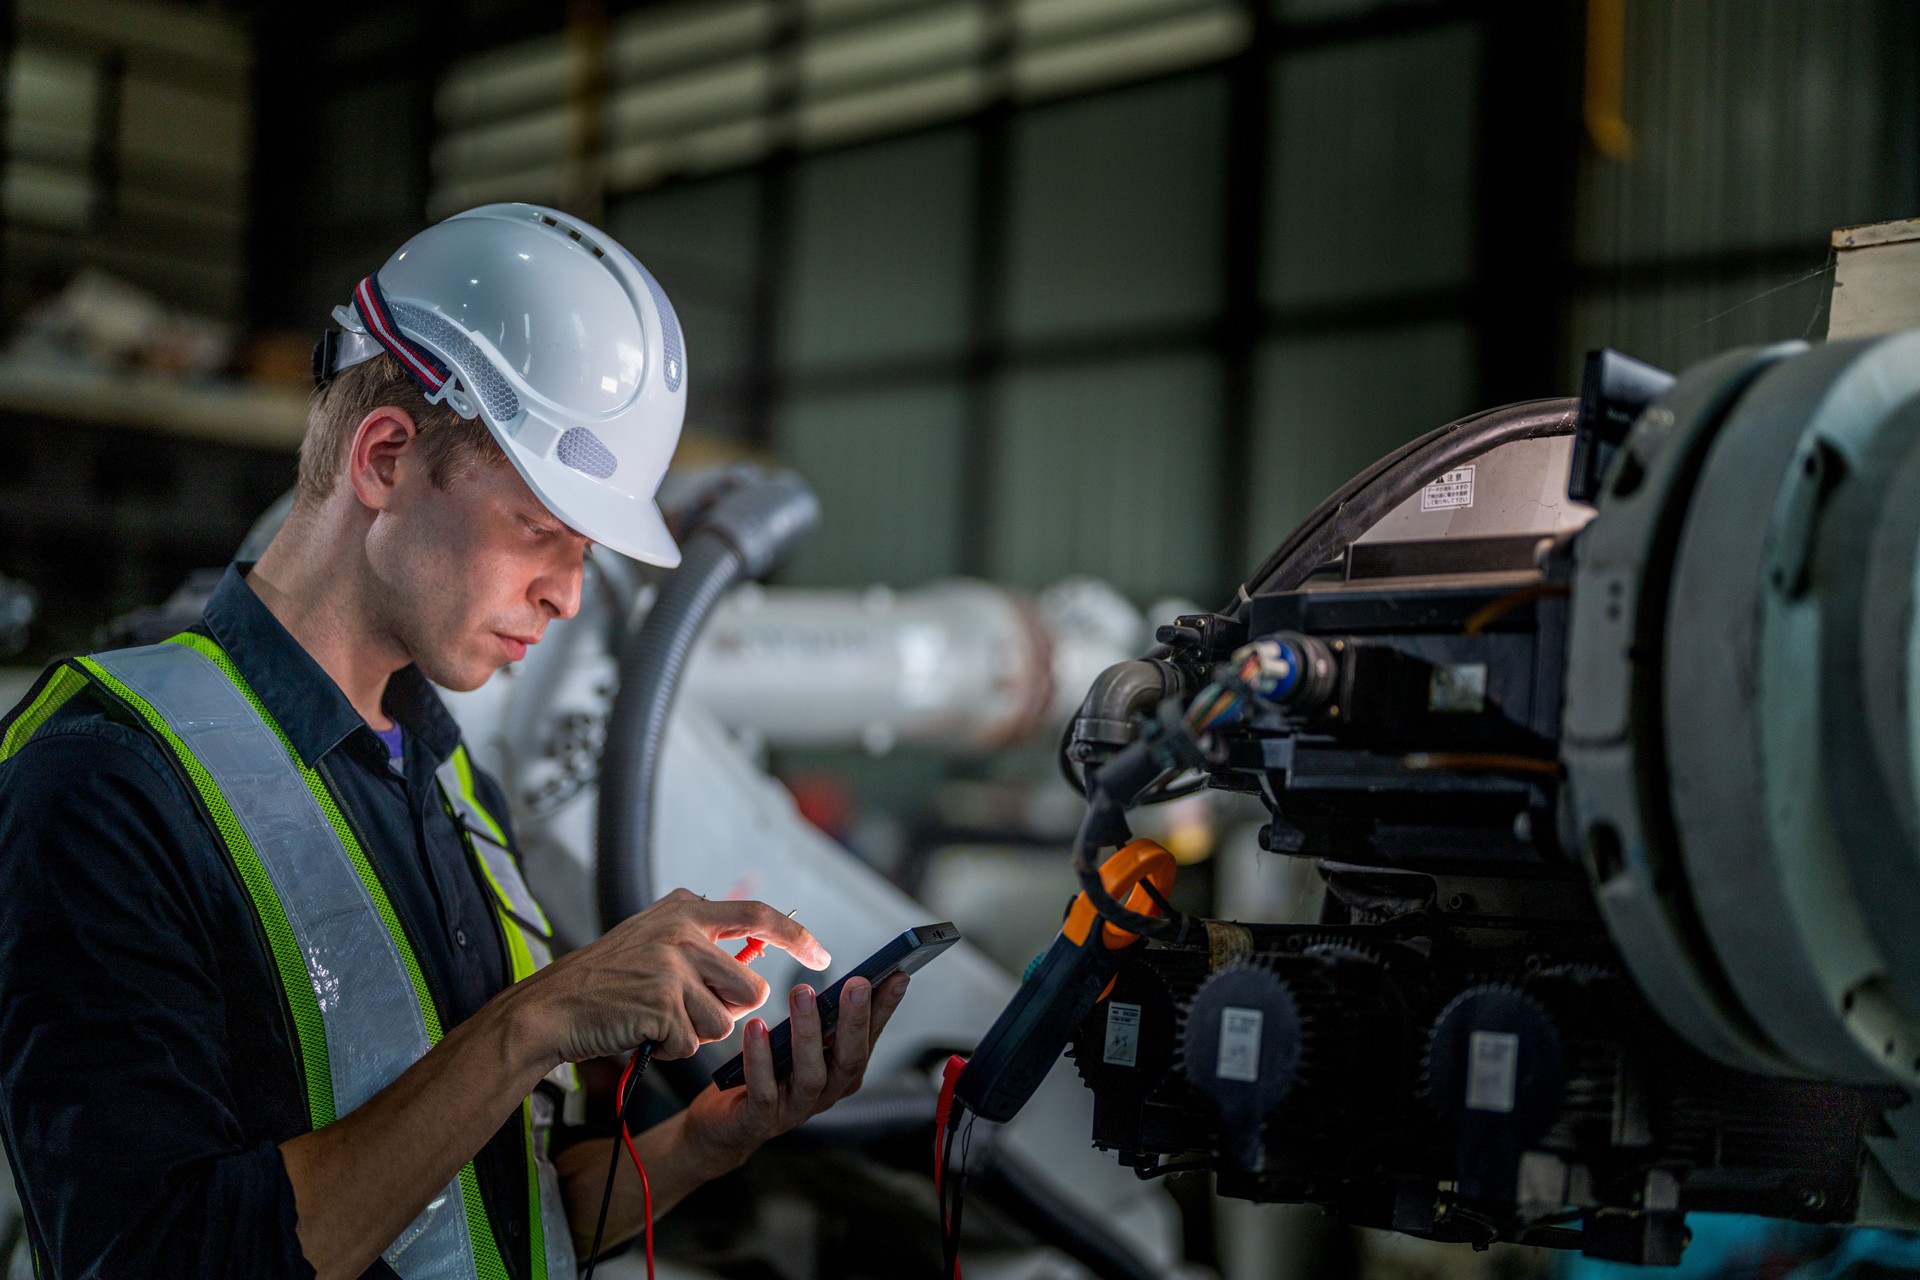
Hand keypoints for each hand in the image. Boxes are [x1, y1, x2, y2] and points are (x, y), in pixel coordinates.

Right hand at [511, 888, 830, 1063]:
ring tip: (656, 1020)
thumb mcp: (654, 939)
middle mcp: (683, 930)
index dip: (797, 937)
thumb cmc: (605, 980)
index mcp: (685, 909)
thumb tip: (755, 965)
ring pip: (725, 1022)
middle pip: (751, 989)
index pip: (759, 916)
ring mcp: (673, 967)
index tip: (824, 956)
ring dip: (696, 1034)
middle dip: (729, 1013)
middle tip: (686, 1013)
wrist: (551, 1007)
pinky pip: (692, 1044)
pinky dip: (670, 1049)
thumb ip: (701, 943)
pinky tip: (641, 1033)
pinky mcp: (662, 1004)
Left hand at [680, 971, 911, 1175]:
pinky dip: (760, 1059)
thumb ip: (821, 1020)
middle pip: (850, 1059)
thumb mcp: (798, 1043)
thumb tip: (845, 978)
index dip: (885, 1008)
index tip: (899, 975)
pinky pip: (764, 1091)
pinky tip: (756, 1027)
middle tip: (857, 983)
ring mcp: (796, 1110)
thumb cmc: (766, 1072)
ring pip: (811, 1075)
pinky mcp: (760, 1122)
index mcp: (841, 1072)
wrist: (723, 1125)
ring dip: (808, 1033)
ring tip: (801, 992)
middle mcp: (827, 1093)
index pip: (870, 1037)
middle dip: (856, 1020)